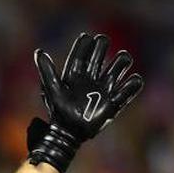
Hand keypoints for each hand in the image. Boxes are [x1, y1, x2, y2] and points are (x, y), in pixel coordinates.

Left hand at [28, 33, 143, 172]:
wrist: (69, 134)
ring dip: (122, 62)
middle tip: (103, 41)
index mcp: (75, 75)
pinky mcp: (112, 104)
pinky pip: (127, 92)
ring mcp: (102, 90)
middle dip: (102, 47)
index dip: (85, 44)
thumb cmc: (58, 112)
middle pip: (99, 56)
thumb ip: (47, 71)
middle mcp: (90, 80)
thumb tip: (39, 51)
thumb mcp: (52, 89)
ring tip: (123, 59)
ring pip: (117, 69)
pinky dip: (133, 85)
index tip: (87, 37)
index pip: (81, 54)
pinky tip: (134, 80)